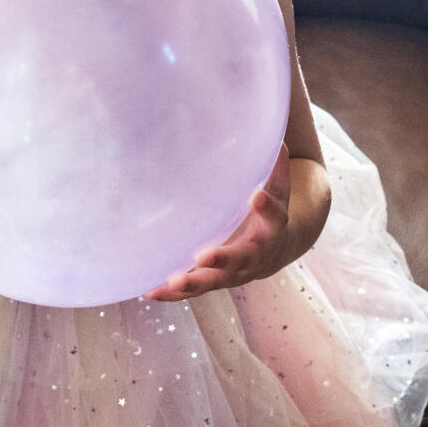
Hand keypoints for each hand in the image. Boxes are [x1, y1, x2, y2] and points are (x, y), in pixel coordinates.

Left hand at [144, 144, 292, 301]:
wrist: (276, 247)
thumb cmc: (271, 209)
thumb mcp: (278, 186)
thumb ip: (275, 166)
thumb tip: (274, 134)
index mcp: (272, 229)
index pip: (274, 218)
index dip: (268, 208)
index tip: (258, 197)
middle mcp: (253, 255)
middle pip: (240, 260)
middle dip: (222, 259)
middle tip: (203, 257)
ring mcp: (233, 273)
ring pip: (214, 281)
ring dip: (192, 282)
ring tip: (171, 281)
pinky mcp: (213, 280)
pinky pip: (194, 290)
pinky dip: (173, 293)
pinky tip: (149, 290)